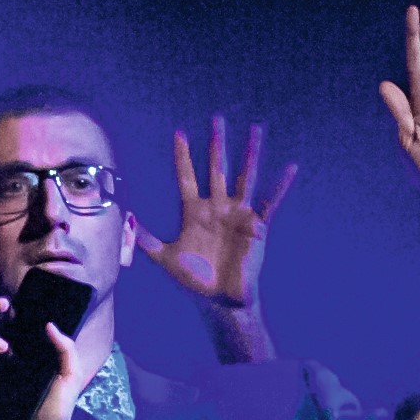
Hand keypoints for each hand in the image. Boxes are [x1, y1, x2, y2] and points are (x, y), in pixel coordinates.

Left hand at [137, 117, 296, 310]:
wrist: (220, 300)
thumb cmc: (194, 281)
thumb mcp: (166, 259)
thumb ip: (147, 240)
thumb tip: (128, 220)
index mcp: (194, 212)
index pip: (186, 177)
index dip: (182, 156)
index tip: (179, 133)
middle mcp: (216, 207)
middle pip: (216, 168)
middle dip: (216, 144)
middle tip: (216, 119)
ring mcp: (237, 214)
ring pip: (244, 176)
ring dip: (250, 153)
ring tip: (256, 129)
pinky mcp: (256, 226)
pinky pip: (272, 202)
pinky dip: (281, 185)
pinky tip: (291, 167)